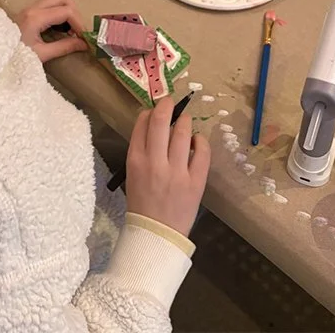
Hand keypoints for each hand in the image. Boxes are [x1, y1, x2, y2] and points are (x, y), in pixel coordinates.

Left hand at [15, 0, 87, 62]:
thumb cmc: (15, 56)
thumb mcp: (41, 54)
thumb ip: (64, 47)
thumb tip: (84, 44)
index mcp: (36, 17)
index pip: (67, 11)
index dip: (80, 23)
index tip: (83, 38)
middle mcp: (34, 7)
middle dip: (75, 13)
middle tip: (77, 31)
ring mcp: (30, 7)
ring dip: (67, 12)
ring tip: (70, 32)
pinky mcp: (29, 11)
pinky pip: (50, 5)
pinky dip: (59, 13)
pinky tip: (60, 30)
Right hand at [125, 97, 210, 236]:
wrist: (156, 234)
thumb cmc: (142, 203)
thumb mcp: (133, 173)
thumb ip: (142, 150)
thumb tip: (155, 127)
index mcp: (135, 160)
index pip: (141, 124)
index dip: (148, 112)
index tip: (154, 110)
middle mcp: (154, 162)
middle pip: (160, 122)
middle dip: (166, 106)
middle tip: (171, 101)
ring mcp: (176, 172)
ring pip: (182, 133)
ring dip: (184, 121)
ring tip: (185, 119)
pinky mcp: (195, 182)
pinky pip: (201, 153)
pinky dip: (200, 141)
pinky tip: (197, 140)